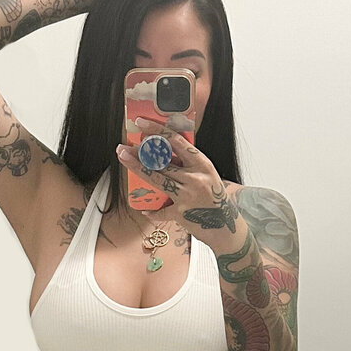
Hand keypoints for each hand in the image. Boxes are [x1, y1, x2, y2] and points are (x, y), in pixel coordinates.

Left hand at [116, 116, 239, 241]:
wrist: (226, 227)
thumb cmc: (214, 197)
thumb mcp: (206, 175)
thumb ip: (187, 165)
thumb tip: (160, 152)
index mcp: (202, 165)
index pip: (177, 142)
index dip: (158, 130)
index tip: (143, 123)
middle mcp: (195, 178)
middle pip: (162, 162)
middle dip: (140, 153)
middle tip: (123, 147)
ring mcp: (187, 196)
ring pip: (157, 179)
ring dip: (138, 168)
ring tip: (124, 158)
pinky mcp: (181, 213)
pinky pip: (161, 210)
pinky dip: (152, 210)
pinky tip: (143, 208)